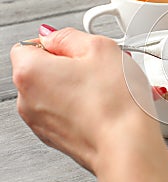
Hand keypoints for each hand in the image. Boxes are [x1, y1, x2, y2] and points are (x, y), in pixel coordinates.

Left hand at [10, 25, 167, 181]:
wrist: (126, 146)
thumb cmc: (114, 102)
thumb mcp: (100, 47)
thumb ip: (69, 35)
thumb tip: (54, 37)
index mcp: (30, 72)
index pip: (28, 45)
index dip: (57, 43)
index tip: (79, 50)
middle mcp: (28, 100)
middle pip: (44, 69)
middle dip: (71, 65)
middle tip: (99, 68)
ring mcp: (41, 122)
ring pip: (59, 91)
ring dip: (80, 85)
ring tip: (109, 88)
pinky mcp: (57, 137)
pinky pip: (67, 110)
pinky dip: (84, 105)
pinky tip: (107, 104)